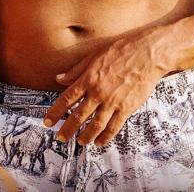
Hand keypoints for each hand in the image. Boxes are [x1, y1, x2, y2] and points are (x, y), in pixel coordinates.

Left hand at [43, 28, 169, 146]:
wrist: (146, 54)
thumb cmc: (119, 51)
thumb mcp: (93, 55)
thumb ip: (75, 70)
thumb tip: (59, 79)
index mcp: (88, 79)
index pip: (66, 99)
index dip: (55, 112)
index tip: (47, 122)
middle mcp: (98, 93)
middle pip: (78, 116)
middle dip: (67, 129)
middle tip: (60, 138)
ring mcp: (113, 102)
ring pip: (95, 125)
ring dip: (85, 136)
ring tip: (79, 142)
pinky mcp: (127, 108)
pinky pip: (114, 127)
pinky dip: (105, 137)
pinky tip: (99, 142)